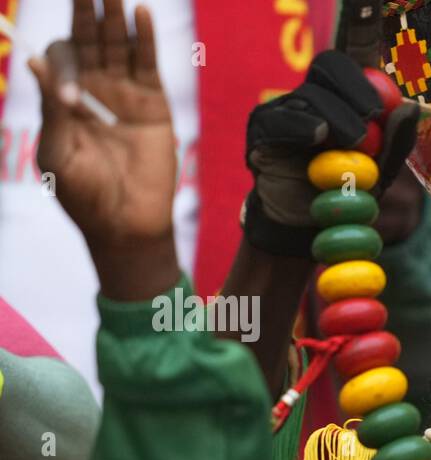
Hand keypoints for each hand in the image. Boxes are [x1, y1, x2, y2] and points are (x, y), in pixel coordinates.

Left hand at [29, 0, 175, 250]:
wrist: (125, 224)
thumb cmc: (83, 194)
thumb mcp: (57, 151)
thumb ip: (50, 107)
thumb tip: (33, 59)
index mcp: (64, 99)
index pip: (62, 58)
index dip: (63, 61)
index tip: (72, 90)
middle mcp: (94, 90)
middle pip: (90, 40)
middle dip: (88, 12)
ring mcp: (125, 94)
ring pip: (118, 46)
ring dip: (115, 18)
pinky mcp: (154, 104)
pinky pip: (147, 65)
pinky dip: (145, 39)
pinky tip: (140, 14)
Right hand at [243, 44, 417, 255]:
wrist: (309, 228)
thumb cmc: (347, 192)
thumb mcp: (380, 170)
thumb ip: (396, 141)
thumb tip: (410, 108)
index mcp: (345, 95)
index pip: (354, 55)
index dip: (362, 32)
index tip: (378, 27)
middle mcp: (314, 94)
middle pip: (331, 66)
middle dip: (357, 88)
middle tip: (373, 114)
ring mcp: (285, 108)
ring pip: (311, 95)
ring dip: (337, 116)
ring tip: (355, 142)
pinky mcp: (262, 128)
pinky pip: (280, 118)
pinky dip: (302, 126)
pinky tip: (319, 135)